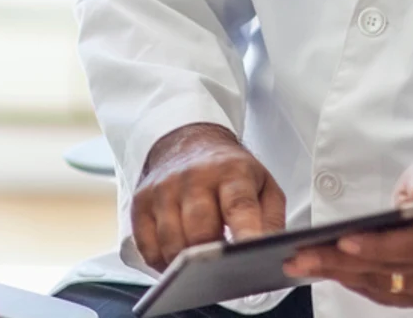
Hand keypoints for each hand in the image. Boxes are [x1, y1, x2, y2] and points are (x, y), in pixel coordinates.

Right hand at [130, 123, 286, 269]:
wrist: (189, 142)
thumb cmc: (230, 172)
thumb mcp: (264, 186)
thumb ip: (272, 221)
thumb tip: (270, 256)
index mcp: (231, 172)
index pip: (239, 206)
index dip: (246, 234)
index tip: (250, 257)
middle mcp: (193, 177)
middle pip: (199, 231)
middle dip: (211, 260)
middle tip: (223, 271)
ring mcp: (163, 188)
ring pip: (171, 242)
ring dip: (186, 266)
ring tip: (200, 271)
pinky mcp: (141, 201)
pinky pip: (147, 246)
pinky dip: (161, 262)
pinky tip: (176, 263)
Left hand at [283, 160, 412, 309]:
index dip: (380, 245)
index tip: (343, 239)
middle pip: (391, 269)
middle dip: (342, 262)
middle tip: (301, 255)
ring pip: (382, 285)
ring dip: (339, 275)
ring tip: (300, 263)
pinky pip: (383, 295)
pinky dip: (352, 283)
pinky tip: (324, 271)